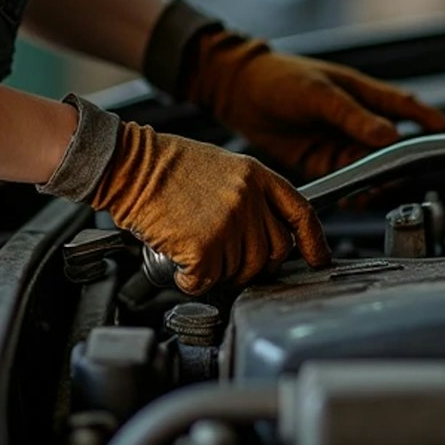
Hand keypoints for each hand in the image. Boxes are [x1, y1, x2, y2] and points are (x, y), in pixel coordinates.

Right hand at [91, 119, 329, 294]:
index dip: (314, 242)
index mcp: (255, 176)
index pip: (301, 214)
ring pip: (241, 272)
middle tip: (228, 262)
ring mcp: (229, 222)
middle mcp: (248, 198)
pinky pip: (207, 281)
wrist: (127, 163)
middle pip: (274, 253)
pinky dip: (191, 281)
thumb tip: (261, 234)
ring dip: (219, 273)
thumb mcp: (219, 167)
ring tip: (195, 254)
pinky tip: (179, 264)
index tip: (318, 260)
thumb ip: (248, 196)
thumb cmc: (162, 165)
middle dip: (254, 266)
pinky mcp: (205, 246)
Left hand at [184, 30, 444, 180]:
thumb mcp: (319, 93)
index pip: (403, 106)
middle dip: (400, 162)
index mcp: (361, 93)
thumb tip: (390, 135)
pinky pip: (348, 179)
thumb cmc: (279, 78)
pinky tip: (356, 197)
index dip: (426, 119)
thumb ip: (353, 116)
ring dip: (378, 180)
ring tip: (378, 189)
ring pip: (372, 166)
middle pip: (392, 145)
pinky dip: (355, 190)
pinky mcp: (323, 160)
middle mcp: (356, 120)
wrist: (237, 90)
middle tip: (402, 176)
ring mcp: (340, 141)